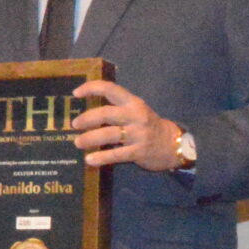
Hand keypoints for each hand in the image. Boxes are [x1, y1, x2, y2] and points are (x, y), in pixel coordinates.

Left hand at [70, 80, 185, 171]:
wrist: (173, 144)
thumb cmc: (148, 126)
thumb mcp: (136, 111)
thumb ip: (117, 109)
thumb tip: (87, 113)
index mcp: (133, 102)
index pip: (110, 89)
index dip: (92, 88)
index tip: (76, 93)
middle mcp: (135, 116)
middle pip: (106, 113)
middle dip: (87, 118)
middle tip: (75, 124)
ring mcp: (138, 134)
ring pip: (109, 134)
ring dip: (90, 138)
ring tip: (78, 143)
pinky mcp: (139, 151)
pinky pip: (117, 154)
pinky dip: (101, 157)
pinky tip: (89, 160)